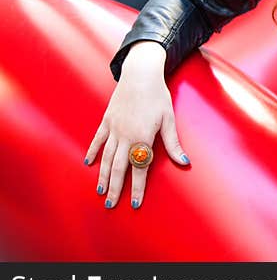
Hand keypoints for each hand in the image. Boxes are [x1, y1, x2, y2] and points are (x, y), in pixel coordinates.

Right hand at [84, 67, 189, 208]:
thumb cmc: (158, 96)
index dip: (138, 187)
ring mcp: (113, 128)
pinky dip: (93, 152)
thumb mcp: (169, 119)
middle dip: (116, 188)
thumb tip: (185, 162)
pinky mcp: (106, 120)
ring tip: (101, 191)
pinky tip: (89, 163)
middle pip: (119, 167)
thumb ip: (174, 144)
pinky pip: (97, 140)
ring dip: (103, 175)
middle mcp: (125, 136)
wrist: (140, 74)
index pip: (140, 168)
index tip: (135, 204)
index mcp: (142, 137)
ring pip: (106, 157)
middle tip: (111, 205)